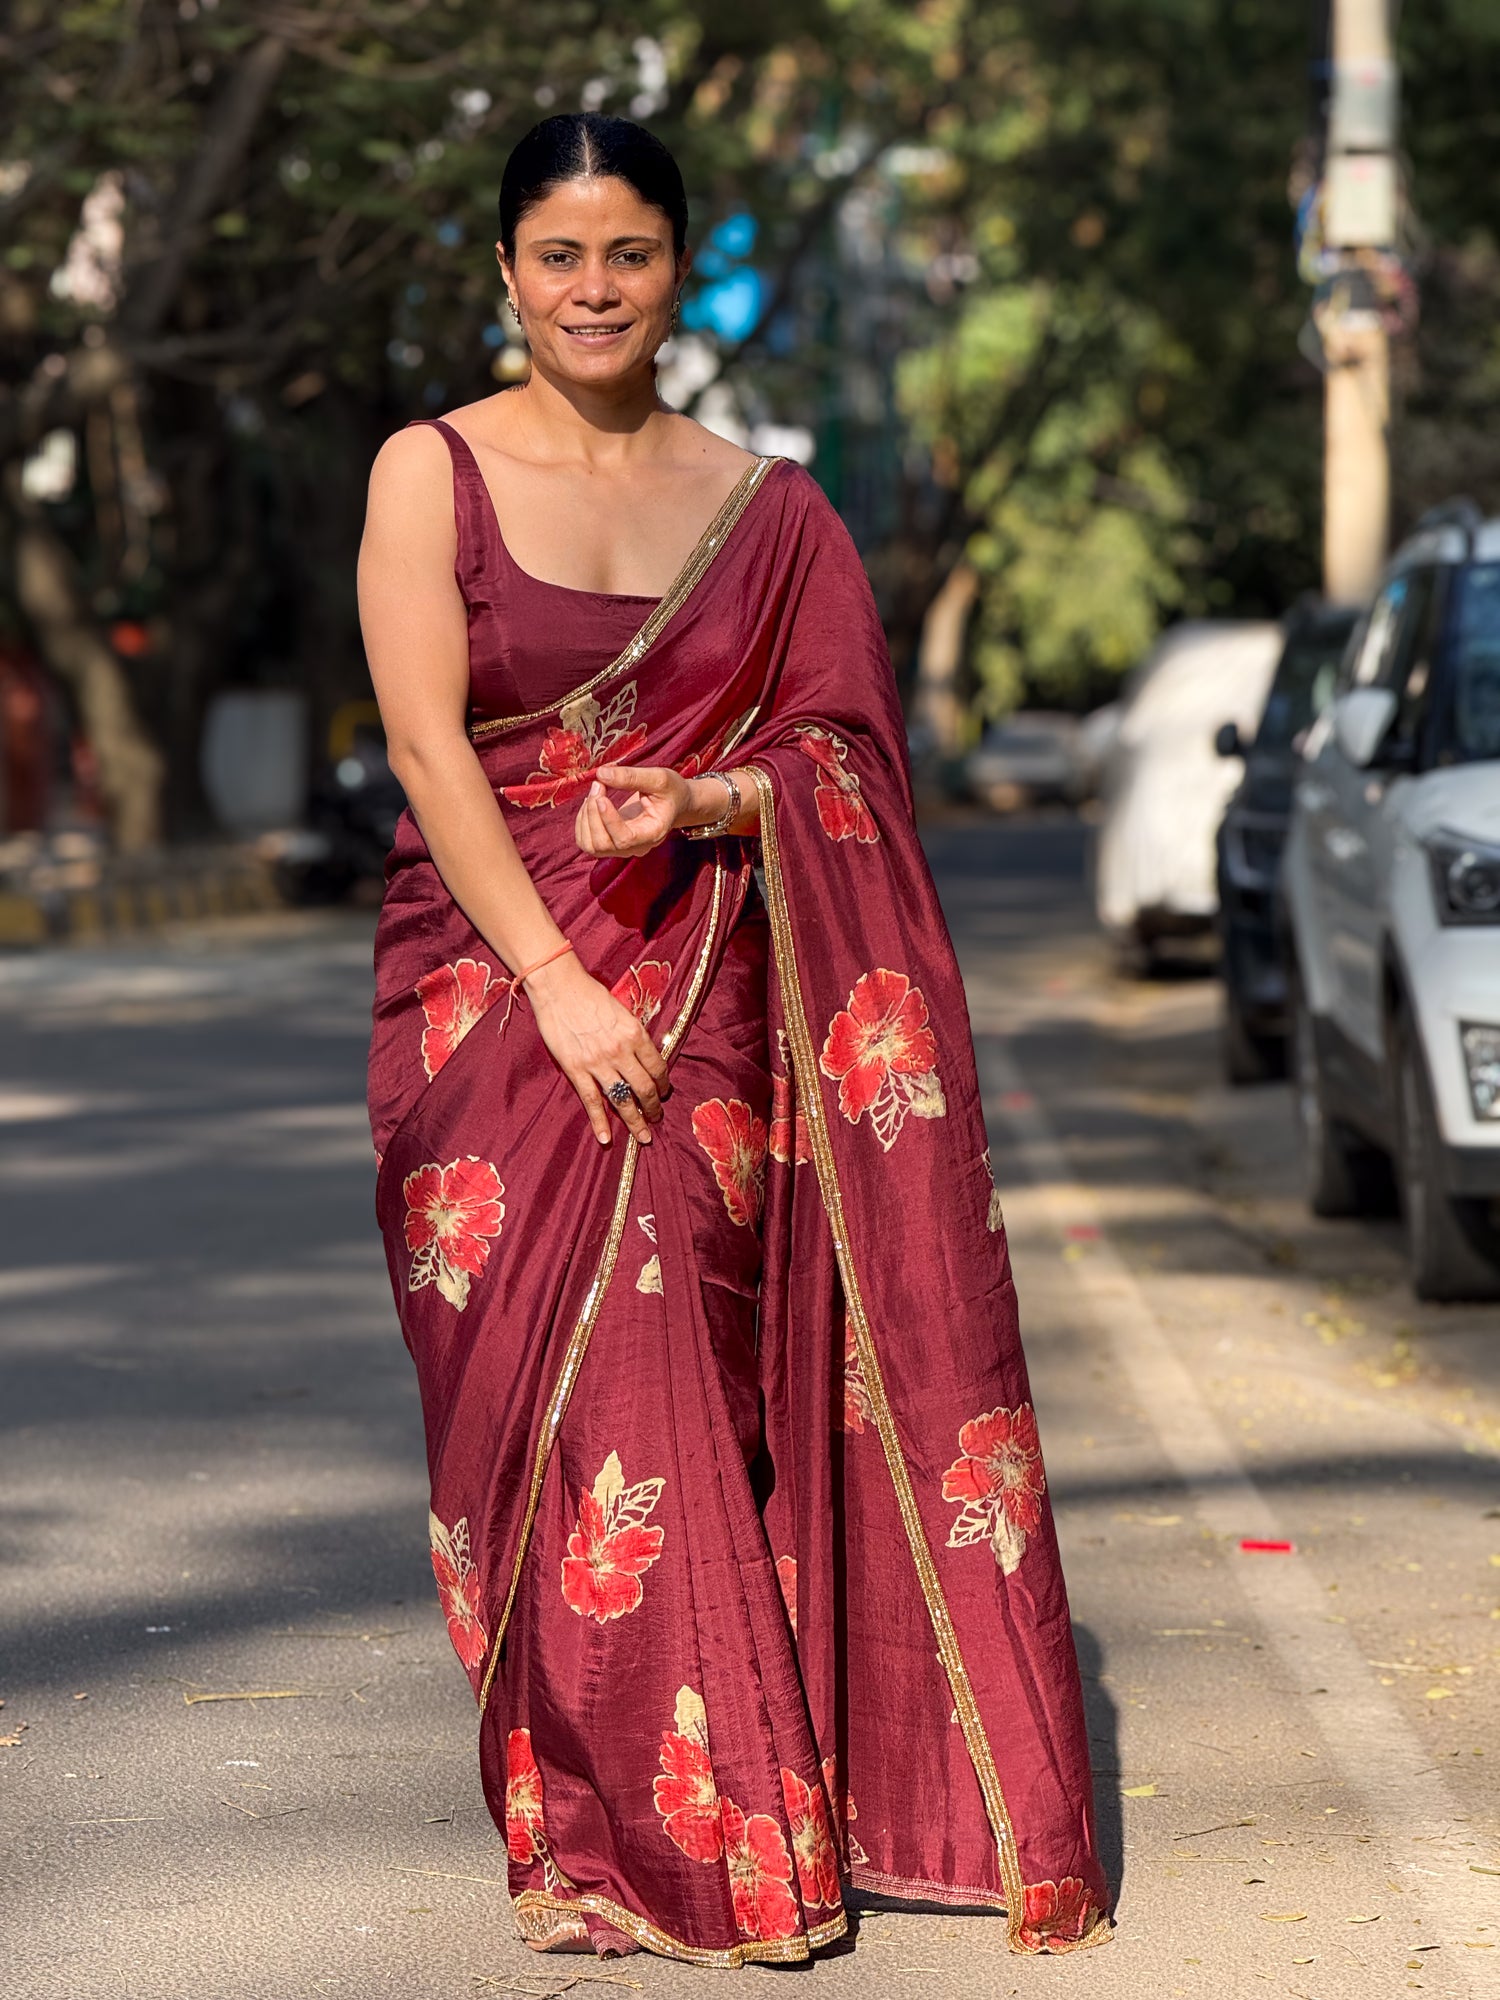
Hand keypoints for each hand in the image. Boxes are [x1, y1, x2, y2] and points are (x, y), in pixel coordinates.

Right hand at [522, 951, 669, 1145]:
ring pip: (623, 1099)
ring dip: (635, 1121)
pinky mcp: (576, 1069)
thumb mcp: (621, 1011)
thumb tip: (642, 1055)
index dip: (663, 1084)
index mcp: (635, 1034)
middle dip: (653, 1108)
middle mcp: (621, 1051)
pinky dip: (600, 1122)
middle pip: (644, 1088)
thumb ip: (632, 1035)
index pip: (657, 1066)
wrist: (559, 987)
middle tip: (656, 1118)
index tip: (664, 1093)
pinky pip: (592, 1101)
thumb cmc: (590, 994)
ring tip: (643, 1136)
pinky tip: (606, 1139)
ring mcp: (598, 1063)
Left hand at [574, 763, 689, 856]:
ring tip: (595, 791)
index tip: (601, 796)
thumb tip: (601, 774)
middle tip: (598, 784)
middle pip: (603, 844)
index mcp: (652, 833)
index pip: (625, 839)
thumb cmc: (670, 791)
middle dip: (593, 813)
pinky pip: (586, 842)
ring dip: (585, 817)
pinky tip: (592, 802)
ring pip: (591, 846)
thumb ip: (632, 776)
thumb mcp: (659, 778)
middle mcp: (636, 847)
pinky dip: (582, 821)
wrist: (674, 803)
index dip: (608, 820)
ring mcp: (621, 848)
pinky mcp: (610, 844)